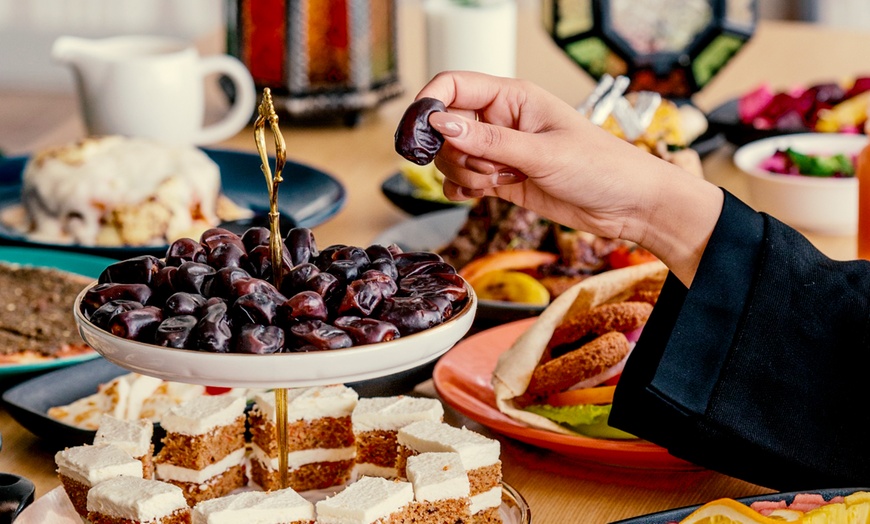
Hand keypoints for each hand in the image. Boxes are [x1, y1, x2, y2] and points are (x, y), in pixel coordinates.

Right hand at [413, 71, 722, 284]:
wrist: (629, 206)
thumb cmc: (601, 167)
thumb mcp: (543, 152)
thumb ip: (489, 140)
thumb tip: (441, 123)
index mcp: (513, 98)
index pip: (454, 85)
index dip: (429, 103)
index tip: (420, 131)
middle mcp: (502, 120)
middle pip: (446, 127)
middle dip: (453, 152)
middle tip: (483, 167)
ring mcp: (500, 150)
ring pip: (452, 157)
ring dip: (462, 174)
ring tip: (496, 181)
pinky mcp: (501, 179)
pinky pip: (463, 180)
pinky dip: (462, 190)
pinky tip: (480, 195)